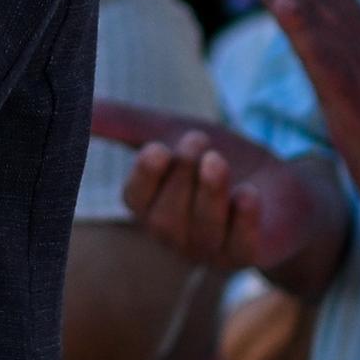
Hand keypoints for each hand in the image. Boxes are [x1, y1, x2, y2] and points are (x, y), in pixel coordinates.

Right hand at [92, 103, 342, 280]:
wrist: (282, 187)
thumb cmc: (218, 158)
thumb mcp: (172, 130)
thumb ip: (125, 121)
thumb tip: (78, 102)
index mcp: (151, 208)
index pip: (135, 200)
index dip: (145, 176)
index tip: (158, 147)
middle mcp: (176, 237)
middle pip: (167, 216)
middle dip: (182, 175)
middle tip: (198, 139)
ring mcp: (212, 252)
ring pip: (203, 230)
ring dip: (210, 192)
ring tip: (218, 160)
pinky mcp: (249, 256)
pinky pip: (242, 246)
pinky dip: (244, 219)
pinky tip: (249, 194)